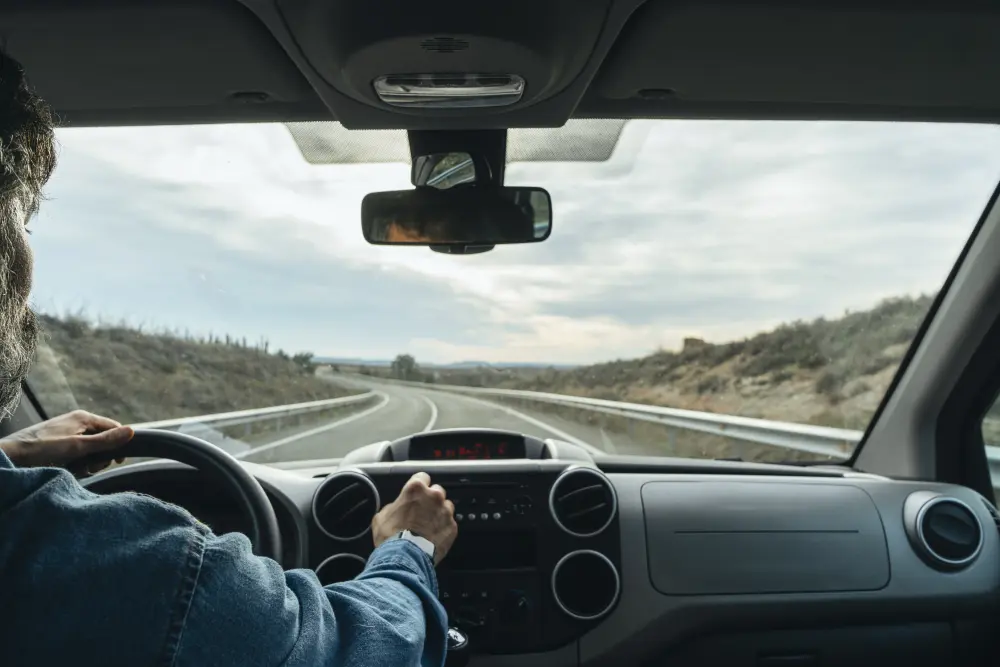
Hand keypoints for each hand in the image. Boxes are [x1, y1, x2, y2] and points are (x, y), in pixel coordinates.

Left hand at [0, 410, 133, 475]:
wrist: (9, 457)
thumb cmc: (40, 450)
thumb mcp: (77, 447)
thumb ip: (106, 441)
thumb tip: (132, 431)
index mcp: (83, 417)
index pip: (113, 428)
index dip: (118, 444)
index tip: (116, 460)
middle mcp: (76, 423)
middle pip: (102, 440)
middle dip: (99, 456)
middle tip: (88, 467)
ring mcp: (67, 434)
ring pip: (90, 450)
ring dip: (87, 463)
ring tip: (74, 469)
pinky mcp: (58, 445)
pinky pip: (76, 454)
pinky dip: (75, 464)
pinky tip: (66, 470)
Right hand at [372, 472, 456, 564]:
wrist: (405, 558)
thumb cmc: (391, 536)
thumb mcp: (382, 516)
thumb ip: (393, 506)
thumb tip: (395, 508)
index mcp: (416, 489)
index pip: (422, 477)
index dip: (419, 486)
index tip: (417, 492)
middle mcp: (434, 496)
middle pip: (437, 491)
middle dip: (430, 499)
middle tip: (421, 511)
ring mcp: (445, 512)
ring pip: (446, 507)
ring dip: (439, 513)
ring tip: (428, 525)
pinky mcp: (452, 527)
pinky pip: (450, 523)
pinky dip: (443, 528)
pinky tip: (433, 536)